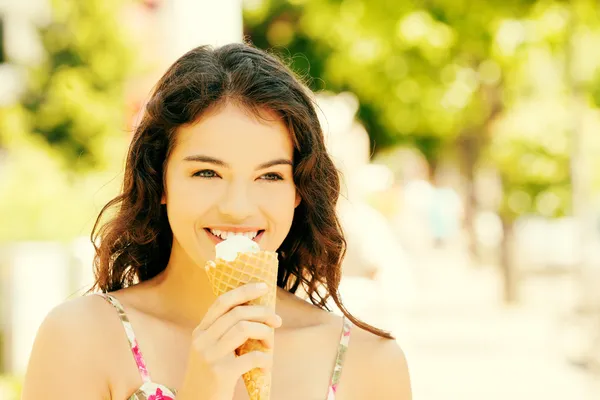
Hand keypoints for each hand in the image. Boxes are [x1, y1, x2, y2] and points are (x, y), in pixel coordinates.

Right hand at [176, 283, 281, 399]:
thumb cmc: (210, 377)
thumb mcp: (209, 350)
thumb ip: (224, 333)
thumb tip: (257, 315)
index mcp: (200, 331)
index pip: (222, 302)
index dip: (244, 290)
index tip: (263, 286)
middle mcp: (202, 340)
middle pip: (237, 313)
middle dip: (263, 313)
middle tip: (277, 321)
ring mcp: (210, 356)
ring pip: (244, 328)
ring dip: (264, 333)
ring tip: (269, 345)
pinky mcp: (221, 373)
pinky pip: (252, 357)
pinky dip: (265, 359)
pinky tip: (265, 365)